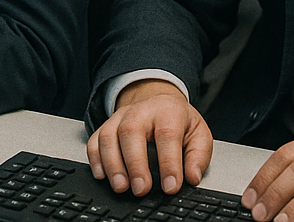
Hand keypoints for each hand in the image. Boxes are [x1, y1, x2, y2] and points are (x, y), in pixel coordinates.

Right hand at [87, 80, 213, 196]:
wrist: (160, 103)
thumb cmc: (178, 122)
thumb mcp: (198, 133)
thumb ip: (198, 155)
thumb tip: (192, 177)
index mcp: (168, 110)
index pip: (167, 134)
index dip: (169, 162)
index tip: (171, 186)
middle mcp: (141, 111)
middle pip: (132, 131)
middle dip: (135, 163)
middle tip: (142, 190)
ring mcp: (121, 117)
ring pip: (109, 135)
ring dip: (113, 164)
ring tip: (121, 187)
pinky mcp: (106, 126)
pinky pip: (95, 140)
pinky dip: (96, 159)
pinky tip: (102, 176)